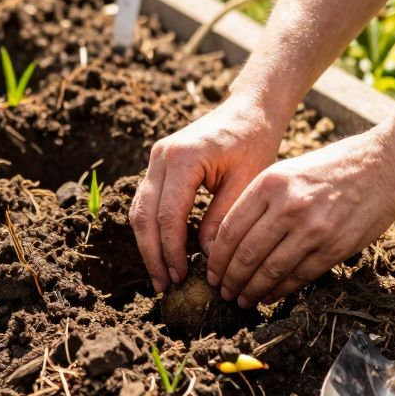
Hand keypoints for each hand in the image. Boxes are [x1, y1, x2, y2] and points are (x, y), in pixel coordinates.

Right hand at [131, 97, 284, 292]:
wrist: (250, 109)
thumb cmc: (255, 142)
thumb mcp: (246, 182)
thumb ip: (223, 219)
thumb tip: (206, 257)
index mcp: (183, 158)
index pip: (168, 215)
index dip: (172, 251)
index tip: (181, 277)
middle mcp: (161, 156)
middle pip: (144, 215)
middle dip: (152, 254)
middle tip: (164, 286)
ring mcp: (156, 159)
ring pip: (140, 210)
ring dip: (149, 245)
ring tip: (162, 276)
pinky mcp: (159, 164)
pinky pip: (148, 202)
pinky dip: (154, 229)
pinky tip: (167, 252)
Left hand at [208, 130, 394, 307]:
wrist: (383, 166)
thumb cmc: (330, 168)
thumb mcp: (287, 171)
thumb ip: (259, 200)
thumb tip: (230, 239)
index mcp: (270, 183)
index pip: (229, 230)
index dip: (216, 258)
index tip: (211, 271)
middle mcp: (288, 206)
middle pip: (246, 254)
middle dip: (229, 279)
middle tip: (222, 291)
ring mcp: (313, 229)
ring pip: (270, 271)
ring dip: (251, 290)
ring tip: (241, 299)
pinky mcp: (334, 248)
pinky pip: (298, 276)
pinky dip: (279, 290)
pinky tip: (268, 296)